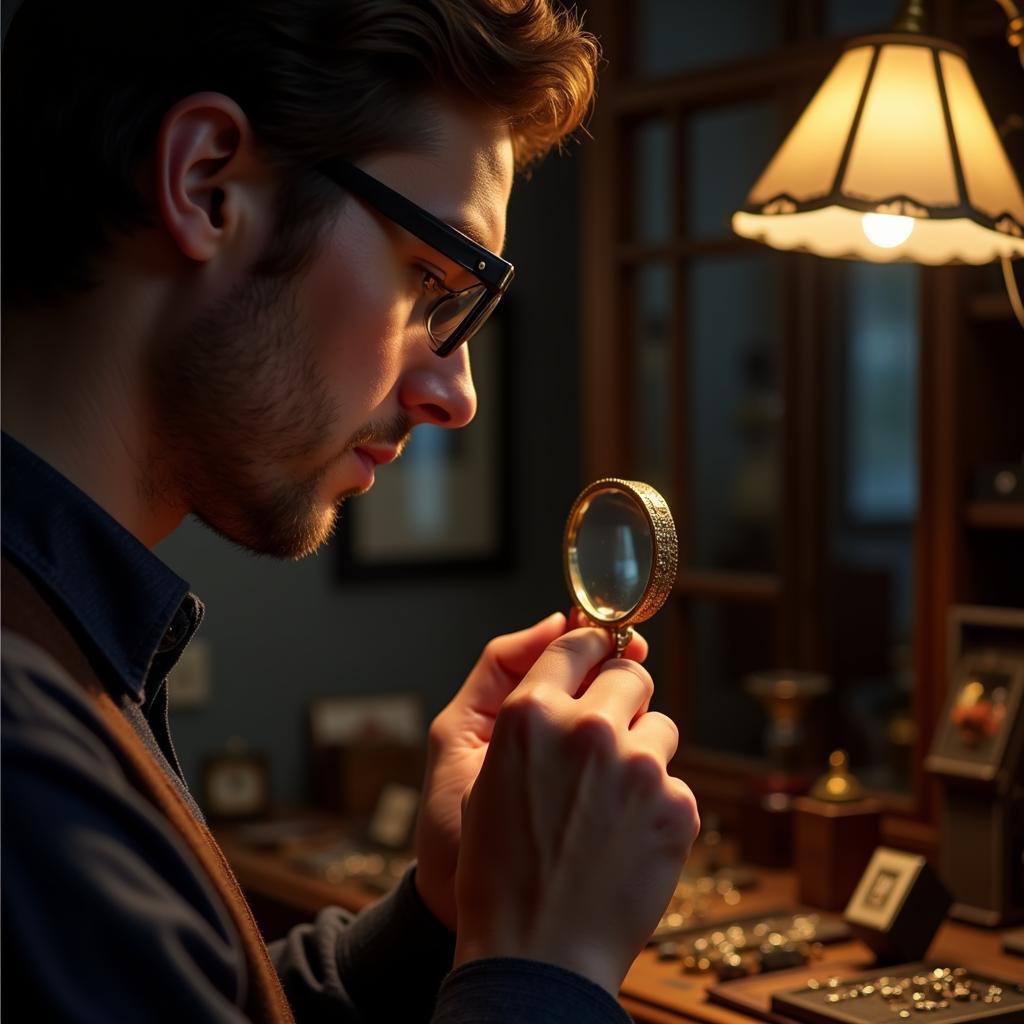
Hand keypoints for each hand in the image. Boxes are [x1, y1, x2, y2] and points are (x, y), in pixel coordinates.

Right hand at [453, 628, 698, 994]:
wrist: (538, 953)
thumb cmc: (500, 868)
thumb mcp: (485, 777)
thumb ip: (529, 714)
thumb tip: (569, 668)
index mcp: (530, 714)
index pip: (577, 643)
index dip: (592, 647)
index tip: (602, 654)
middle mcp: (588, 728)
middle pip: (630, 674)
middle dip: (623, 697)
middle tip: (609, 734)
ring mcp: (638, 766)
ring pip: (661, 726)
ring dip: (643, 751)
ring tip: (613, 801)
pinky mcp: (676, 805)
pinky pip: (675, 780)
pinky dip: (658, 803)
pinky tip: (628, 838)